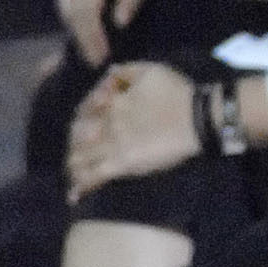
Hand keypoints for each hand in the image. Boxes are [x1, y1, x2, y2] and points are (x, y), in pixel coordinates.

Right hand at [57, 0, 166, 66]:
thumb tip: (119, 24)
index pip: (87, 5)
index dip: (91, 33)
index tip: (102, 55)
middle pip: (70, 9)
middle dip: (81, 38)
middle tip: (96, 62)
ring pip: (65, 7)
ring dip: (76, 32)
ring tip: (92, 54)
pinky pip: (68, 4)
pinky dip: (75, 24)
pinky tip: (88, 38)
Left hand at [65, 62, 198, 198]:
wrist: (195, 118)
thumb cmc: (177, 93)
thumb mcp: (150, 71)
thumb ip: (127, 71)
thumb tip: (109, 73)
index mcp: (112, 102)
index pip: (84, 111)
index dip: (81, 118)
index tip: (83, 125)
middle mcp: (106, 123)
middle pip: (77, 135)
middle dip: (74, 144)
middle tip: (75, 154)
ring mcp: (112, 144)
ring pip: (81, 157)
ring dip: (74, 166)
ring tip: (72, 176)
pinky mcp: (121, 163)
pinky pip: (95, 176)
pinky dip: (82, 186)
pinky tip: (74, 196)